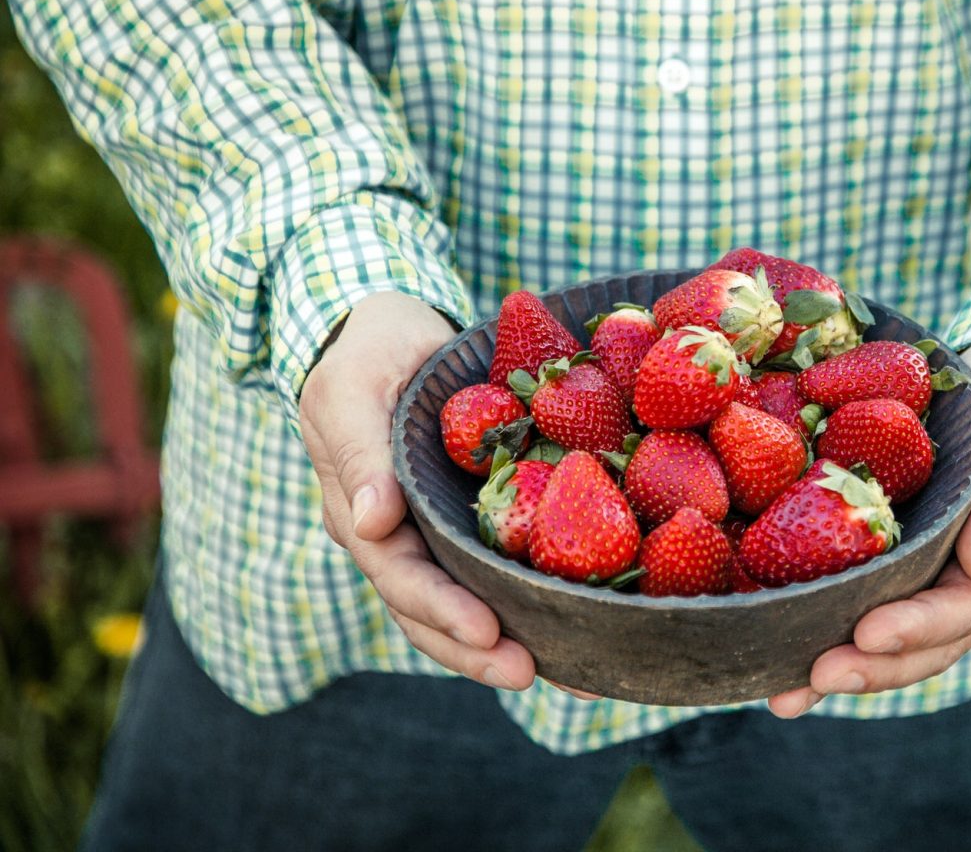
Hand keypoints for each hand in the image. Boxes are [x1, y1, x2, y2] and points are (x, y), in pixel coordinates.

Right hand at [298, 291, 535, 690]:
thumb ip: (360, 454)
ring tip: (568, 672)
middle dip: (479, 649)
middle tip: (531, 671)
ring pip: (467, 604)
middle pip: (431, 613)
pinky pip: (502, 567)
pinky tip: (585, 625)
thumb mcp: (352, 388)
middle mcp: (397, 539)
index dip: (442, 609)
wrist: (395, 331)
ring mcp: (435, 534)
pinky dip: (536, 600)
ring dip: (508, 642)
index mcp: (360, 515)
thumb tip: (369, 525)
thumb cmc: (370, 352)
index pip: (400, 577)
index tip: (488, 629)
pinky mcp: (475, 520)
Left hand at [766, 334, 970, 717]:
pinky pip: (865, 600)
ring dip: (843, 668)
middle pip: (924, 646)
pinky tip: (778, 643)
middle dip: (869, 667)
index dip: (915, 627)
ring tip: (784, 692)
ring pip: (894, 640)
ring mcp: (935, 574)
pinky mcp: (900, 556)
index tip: (866, 633)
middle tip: (810, 677)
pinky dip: (827, 626)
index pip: (963, 609)